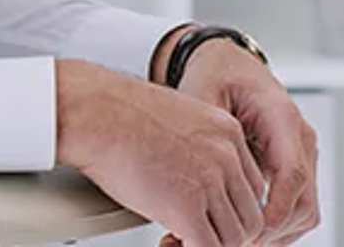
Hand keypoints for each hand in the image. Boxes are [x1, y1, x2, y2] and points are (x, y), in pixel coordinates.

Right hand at [56, 60, 267, 246]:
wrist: (92, 111)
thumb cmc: (114, 110)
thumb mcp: (173, 117)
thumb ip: (194, 145)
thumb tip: (187, 173)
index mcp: (227, 131)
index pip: (252, 187)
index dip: (230, 209)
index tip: (209, 217)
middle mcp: (227, 156)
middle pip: (250, 215)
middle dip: (225, 232)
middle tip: (195, 235)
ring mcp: (211, 183)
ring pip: (234, 238)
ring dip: (209, 245)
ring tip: (177, 241)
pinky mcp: (188, 209)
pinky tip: (168, 244)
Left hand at [175, 41, 321, 244]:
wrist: (227, 62)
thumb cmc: (215, 73)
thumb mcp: (202, 92)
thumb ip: (207, 130)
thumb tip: (207, 173)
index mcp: (282, 117)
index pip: (292, 175)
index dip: (273, 210)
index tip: (249, 231)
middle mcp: (300, 139)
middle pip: (304, 202)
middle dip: (270, 230)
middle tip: (231, 242)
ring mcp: (301, 155)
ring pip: (304, 212)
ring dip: (273, 233)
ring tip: (232, 241)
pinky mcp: (293, 167)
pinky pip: (295, 207)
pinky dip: (274, 225)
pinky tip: (242, 231)